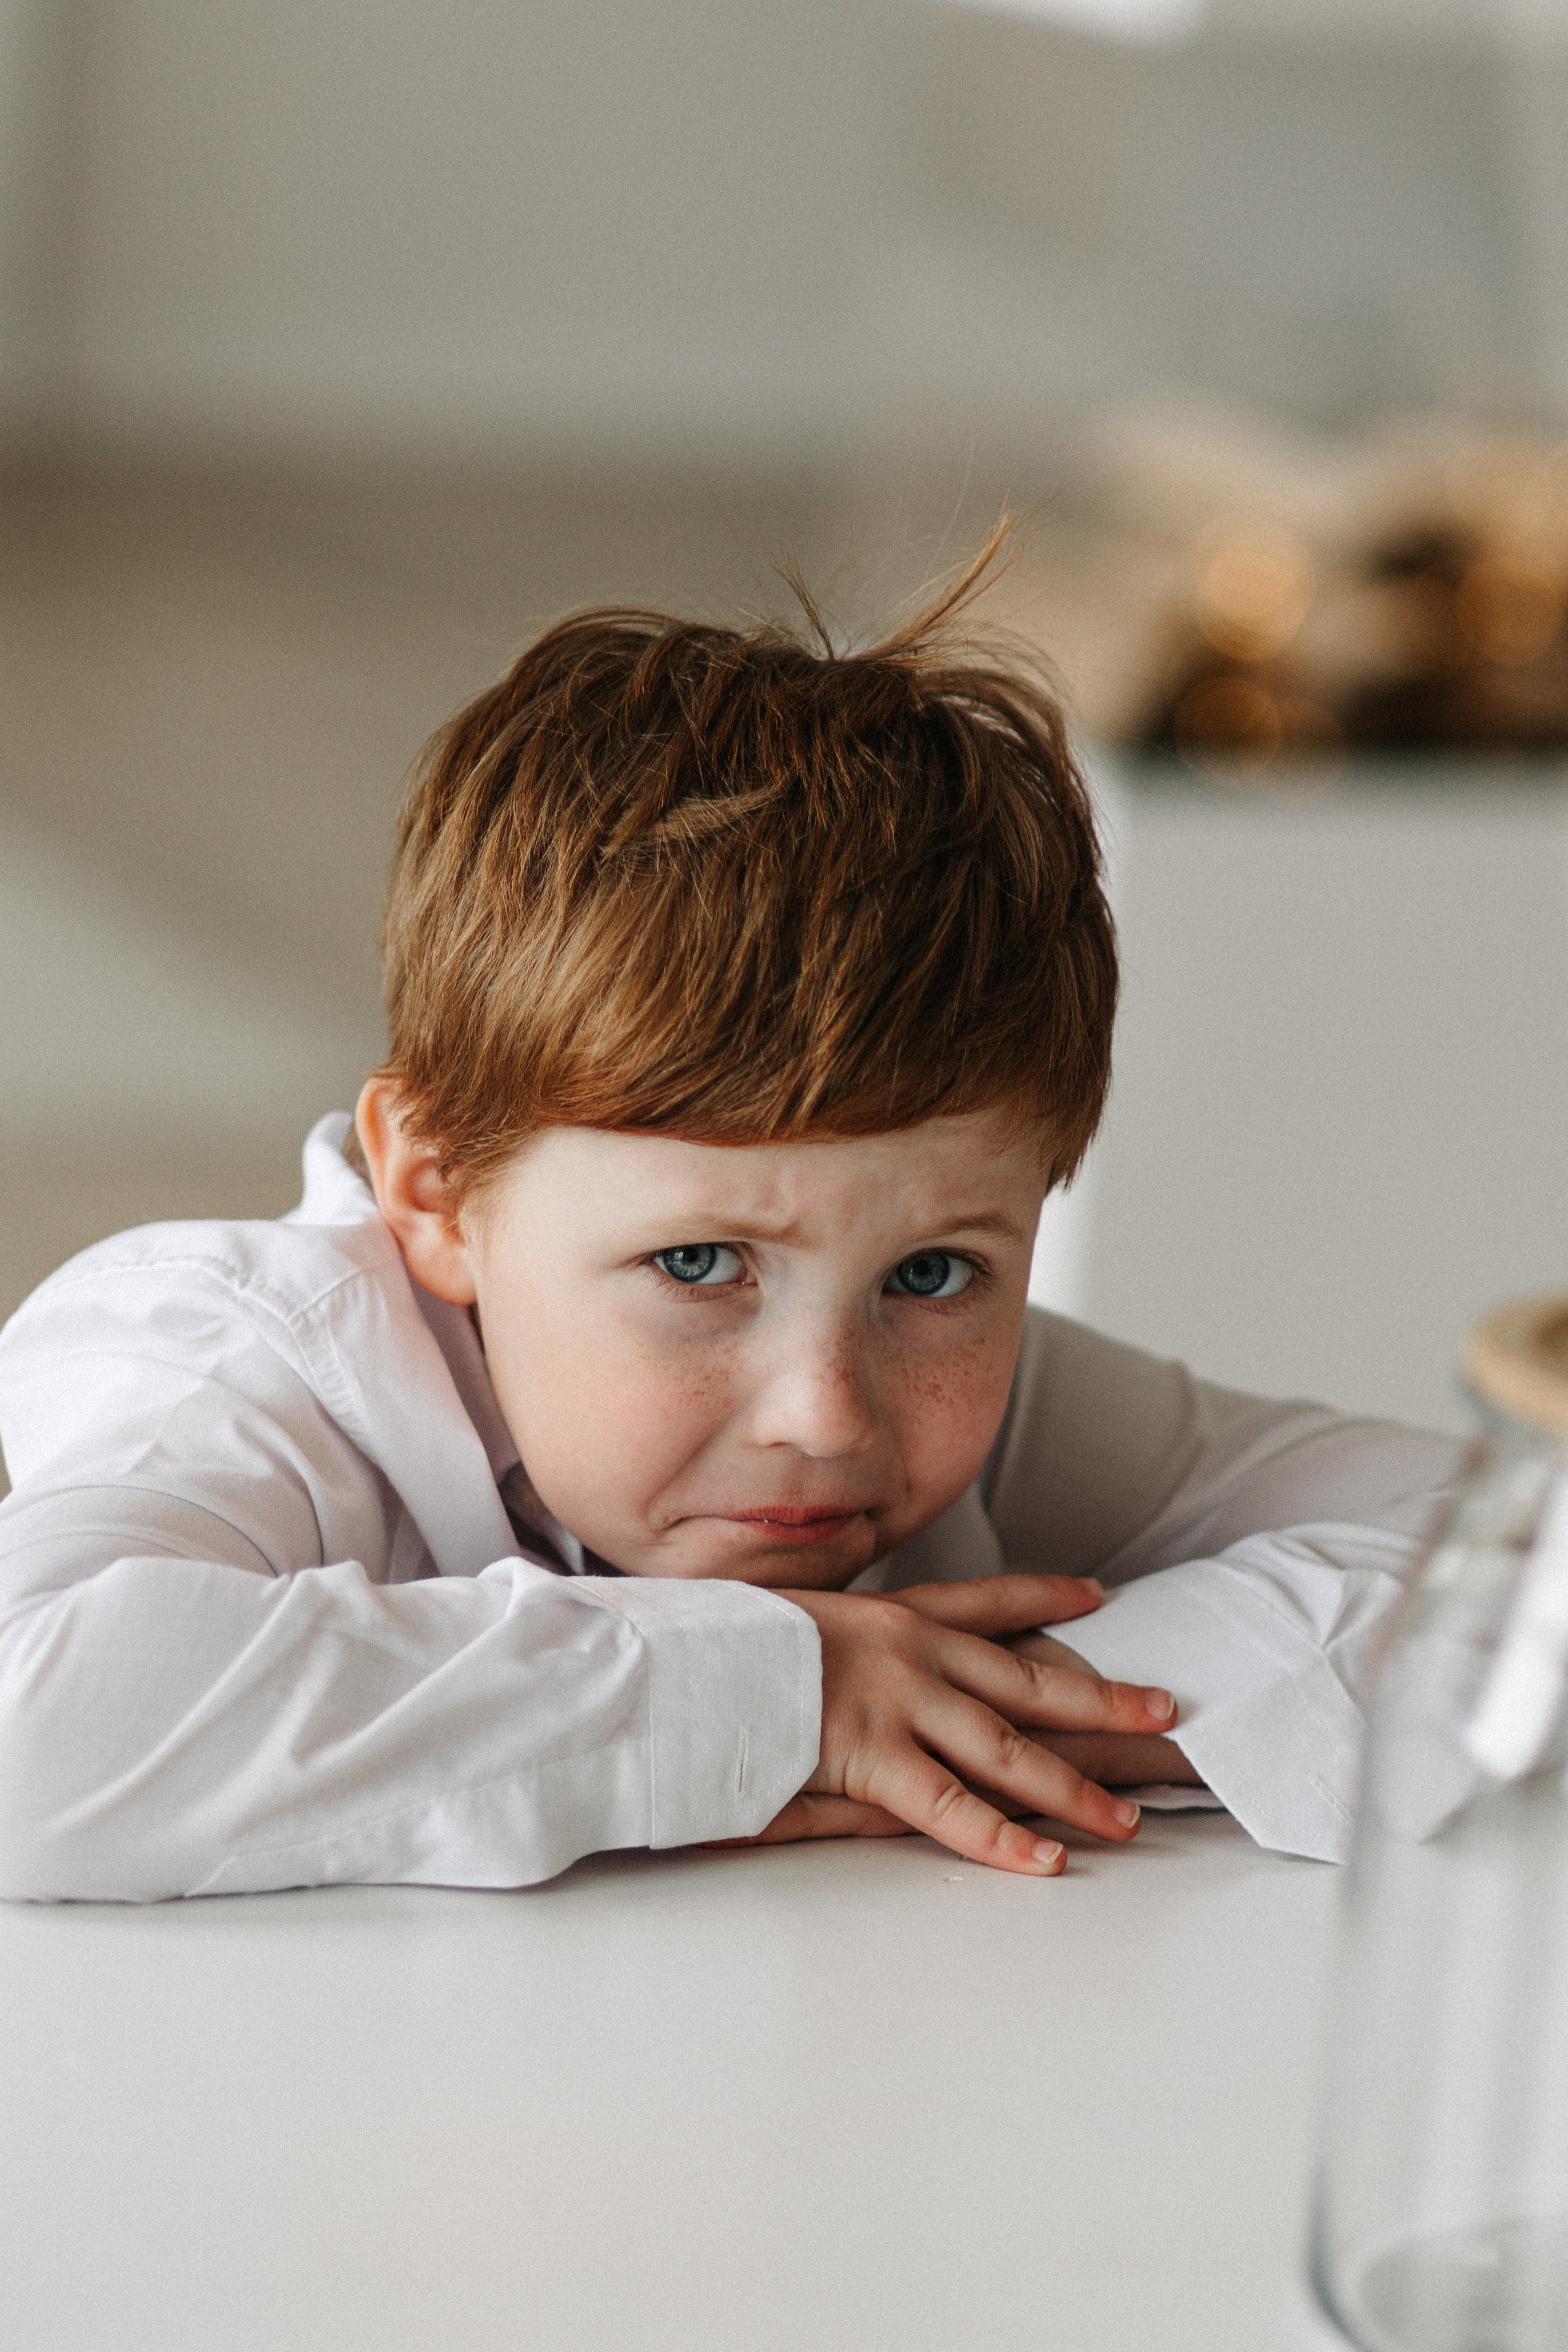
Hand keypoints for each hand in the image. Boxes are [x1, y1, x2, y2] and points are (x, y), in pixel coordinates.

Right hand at [718, 1575, 1179, 1876]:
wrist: (669, 1661)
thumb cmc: (713, 1649)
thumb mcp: (782, 1623)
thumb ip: (828, 1647)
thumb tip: (849, 1660)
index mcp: (885, 1613)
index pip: (982, 1601)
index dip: (1042, 1597)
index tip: (1095, 1594)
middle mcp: (906, 1651)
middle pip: (1025, 1678)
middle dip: (1100, 1697)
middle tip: (1163, 1709)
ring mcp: (895, 1702)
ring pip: (1007, 1748)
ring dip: (1072, 1786)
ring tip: (1124, 1818)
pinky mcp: (870, 1757)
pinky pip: (950, 1807)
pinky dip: (1001, 1837)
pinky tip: (1045, 1860)